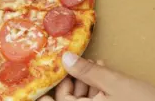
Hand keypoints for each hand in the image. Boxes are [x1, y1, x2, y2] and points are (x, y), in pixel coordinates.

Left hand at [38, 52, 154, 100]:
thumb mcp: (115, 85)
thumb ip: (87, 72)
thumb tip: (65, 58)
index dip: (44, 91)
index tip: (39, 72)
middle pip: (67, 97)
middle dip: (69, 77)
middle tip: (73, 58)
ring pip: (81, 98)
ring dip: (84, 79)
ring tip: (92, 62)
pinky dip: (96, 87)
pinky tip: (102, 71)